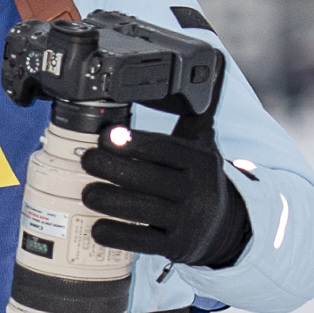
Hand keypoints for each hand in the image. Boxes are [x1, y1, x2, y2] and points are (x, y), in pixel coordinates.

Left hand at [81, 102, 251, 268]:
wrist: (227, 227)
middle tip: (87, 161)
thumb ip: (193, 116)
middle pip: (145, 177)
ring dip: (105, 200)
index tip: (106, 137)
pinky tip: (96, 227)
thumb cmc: (201, 180)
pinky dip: (114, 234)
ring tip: (86, 192)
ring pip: (138, 209)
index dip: (131, 143)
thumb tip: (203, 65)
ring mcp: (186, 221)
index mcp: (201, 161)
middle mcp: (196, 190)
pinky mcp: (175, 247)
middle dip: (109, 168)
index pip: (162, 148)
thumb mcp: (203, 148)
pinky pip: (140, 241)